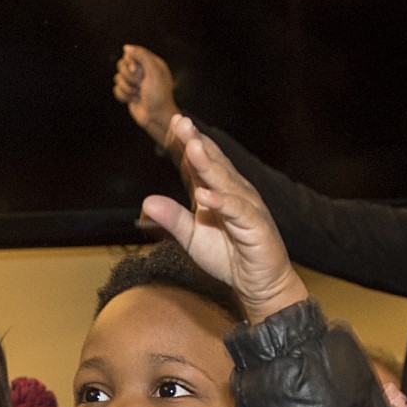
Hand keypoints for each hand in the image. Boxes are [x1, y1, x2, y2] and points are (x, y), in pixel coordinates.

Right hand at [114, 44, 180, 148]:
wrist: (156, 117)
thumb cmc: (158, 96)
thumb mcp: (154, 72)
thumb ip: (142, 56)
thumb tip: (126, 47)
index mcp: (151, 63)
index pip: (132, 52)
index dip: (130, 60)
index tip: (135, 68)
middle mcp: (142, 71)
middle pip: (122, 64)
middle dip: (128, 76)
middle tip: (140, 84)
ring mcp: (135, 83)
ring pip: (118, 78)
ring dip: (128, 88)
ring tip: (139, 94)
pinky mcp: (128, 93)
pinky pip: (116, 89)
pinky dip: (124, 96)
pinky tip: (134, 100)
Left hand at [141, 116, 310, 323]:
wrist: (259, 284)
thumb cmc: (229, 257)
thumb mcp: (192, 238)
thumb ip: (172, 219)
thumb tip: (147, 202)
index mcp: (218, 191)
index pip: (200, 162)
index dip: (187, 143)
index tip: (174, 122)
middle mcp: (234, 192)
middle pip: (213, 164)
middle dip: (197, 142)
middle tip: (182, 122)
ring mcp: (246, 207)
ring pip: (226, 183)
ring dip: (209, 166)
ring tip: (192, 148)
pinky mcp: (256, 226)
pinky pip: (237, 212)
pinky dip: (222, 203)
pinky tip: (205, 195)